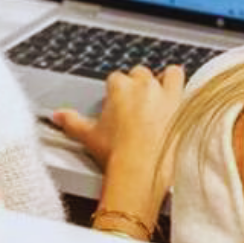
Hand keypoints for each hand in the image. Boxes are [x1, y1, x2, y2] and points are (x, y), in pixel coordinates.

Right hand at [52, 65, 187, 171]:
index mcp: (120, 88)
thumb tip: (58, 116)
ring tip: (162, 95)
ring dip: (165, 80)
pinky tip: (182, 101)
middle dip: (139, 85)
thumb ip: (72, 122)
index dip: (117, 91)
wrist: (142, 169)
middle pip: (140, 73)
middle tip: (137, 104)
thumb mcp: (89, 136)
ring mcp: (165, 93)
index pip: (116, 78)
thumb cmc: (117, 153)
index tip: (117, 103)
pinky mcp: (183, 104)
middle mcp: (143, 85)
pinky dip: (183, 89)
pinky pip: (186, 83)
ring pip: (168, 74)